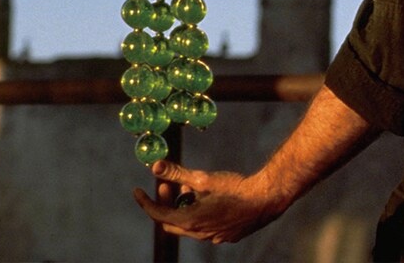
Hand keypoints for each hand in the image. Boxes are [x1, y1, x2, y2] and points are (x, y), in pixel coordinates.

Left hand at [133, 160, 289, 243]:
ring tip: (190, 186)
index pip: (158, 214)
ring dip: (185, 206)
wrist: (266, 198)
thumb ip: (177, 173)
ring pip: (190, 224)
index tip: (137, 191)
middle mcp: (200, 234)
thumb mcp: (203, 178)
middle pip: (172, 221)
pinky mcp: (227, 236)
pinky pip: (206, 227)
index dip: (145, 202)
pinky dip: (200, 213)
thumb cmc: (235, 188)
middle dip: (166, 202)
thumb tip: (156, 166)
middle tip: (167, 184)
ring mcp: (214, 237)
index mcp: (190, 221)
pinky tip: (209, 198)